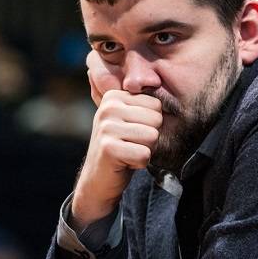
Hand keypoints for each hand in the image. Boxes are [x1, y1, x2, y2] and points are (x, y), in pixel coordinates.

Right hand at [72, 55, 162, 228]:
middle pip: (156, 120)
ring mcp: (106, 127)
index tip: (132, 132)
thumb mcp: (128, 120)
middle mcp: (108, 108)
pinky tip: (124, 162)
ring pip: (152, 137)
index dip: (151, 124)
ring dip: (144, 151)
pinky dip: (139, 163)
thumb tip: (159, 79)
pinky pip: (145, 155)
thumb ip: (142, 104)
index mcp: (114, 96)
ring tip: (127, 152)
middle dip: (149, 138)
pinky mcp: (108, 148)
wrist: (98, 179)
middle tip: (131, 145)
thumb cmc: (121, 148)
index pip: (156, 105)